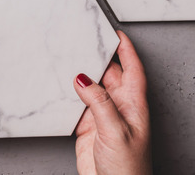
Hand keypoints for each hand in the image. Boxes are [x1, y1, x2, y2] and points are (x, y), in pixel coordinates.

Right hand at [74, 30, 151, 174]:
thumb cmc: (129, 169)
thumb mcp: (116, 131)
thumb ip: (99, 102)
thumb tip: (83, 78)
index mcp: (134, 105)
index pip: (132, 70)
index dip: (126, 50)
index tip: (116, 33)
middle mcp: (120, 108)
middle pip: (109, 75)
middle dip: (98, 58)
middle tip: (83, 40)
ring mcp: (103, 117)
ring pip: (91, 88)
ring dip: (82, 76)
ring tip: (69, 58)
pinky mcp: (88, 127)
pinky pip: (77, 104)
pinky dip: (69, 95)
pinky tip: (61, 88)